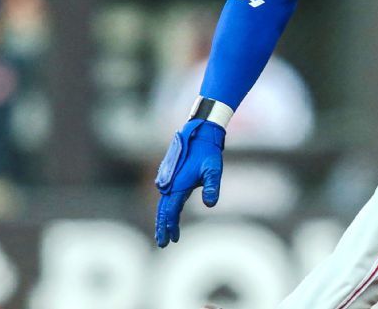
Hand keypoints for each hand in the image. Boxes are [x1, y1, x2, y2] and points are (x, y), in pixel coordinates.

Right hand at [154, 119, 225, 246]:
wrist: (200, 134)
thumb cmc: (208, 153)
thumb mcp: (214, 170)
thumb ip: (212, 187)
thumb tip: (211, 205)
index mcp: (179, 184)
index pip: (171, 210)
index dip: (170, 225)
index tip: (172, 239)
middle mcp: (170, 183)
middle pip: (163, 210)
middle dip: (162, 227)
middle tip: (163, 243)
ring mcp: (168, 179)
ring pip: (163, 203)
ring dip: (163, 218)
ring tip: (164, 233)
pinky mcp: (170, 176)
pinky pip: (166, 196)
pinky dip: (165, 208)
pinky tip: (169, 215)